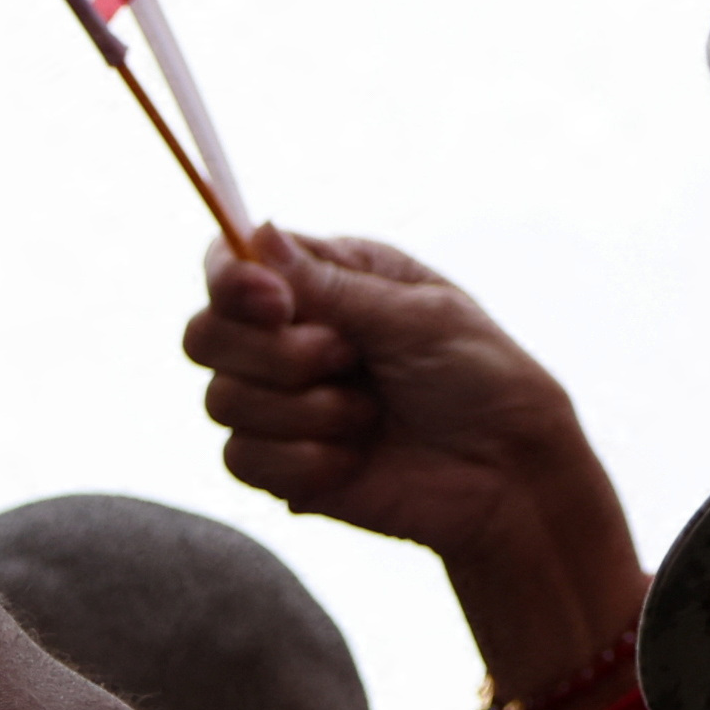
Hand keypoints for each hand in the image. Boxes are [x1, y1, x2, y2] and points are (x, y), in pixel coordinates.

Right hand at [188, 233, 642, 704]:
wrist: (506, 471)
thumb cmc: (480, 375)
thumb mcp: (420, 317)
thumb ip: (336, 287)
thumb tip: (258, 237)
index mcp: (327, 279)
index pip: (231, 262)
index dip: (232, 280)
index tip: (275, 303)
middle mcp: (291, 335)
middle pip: (203, 334)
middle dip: (273, 353)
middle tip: (345, 358)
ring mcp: (281, 402)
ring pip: (221, 400)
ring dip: (302, 411)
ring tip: (367, 413)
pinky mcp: (281, 465)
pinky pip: (241, 459)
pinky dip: (303, 460)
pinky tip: (355, 457)